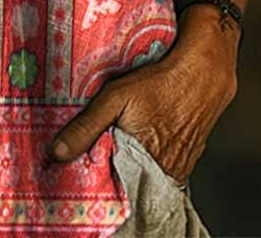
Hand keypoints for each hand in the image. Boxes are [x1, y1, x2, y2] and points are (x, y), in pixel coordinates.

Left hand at [48, 8, 239, 183]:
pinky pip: (160, 171)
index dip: (93, 180)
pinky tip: (138, 145)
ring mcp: (178, 168)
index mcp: (142, 162)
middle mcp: (163, 173)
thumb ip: (86, 127)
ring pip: (145, 177)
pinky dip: (146, 163)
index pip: (110, 187)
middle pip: (128, 183)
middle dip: (108, 173)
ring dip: (128, 168)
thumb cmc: (159, 84)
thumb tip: (57, 153)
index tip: (75, 172)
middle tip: (90, 158)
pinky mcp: (186, 161)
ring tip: (112, 150)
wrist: (202, 74)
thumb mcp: (114, 98)